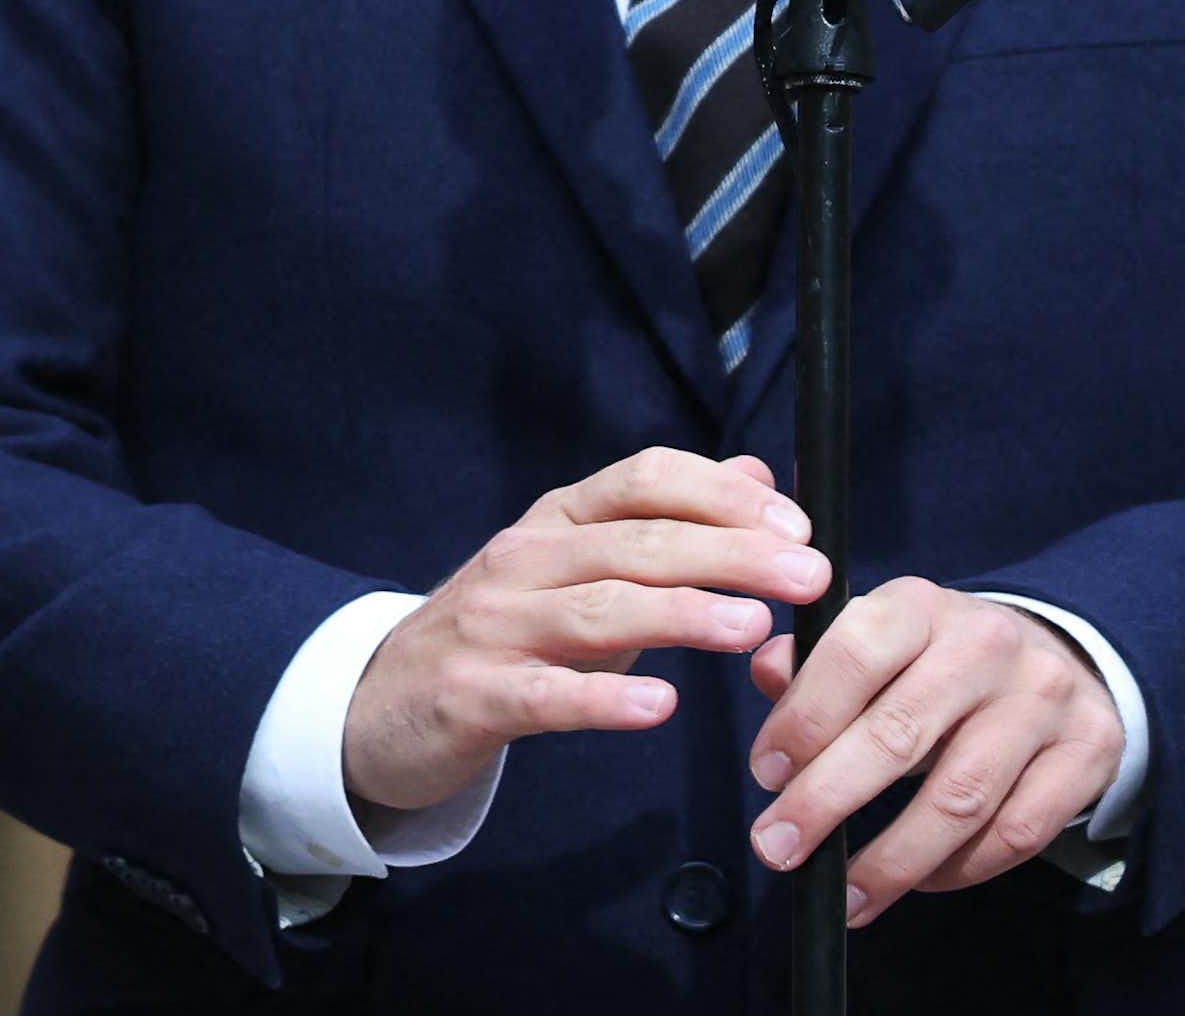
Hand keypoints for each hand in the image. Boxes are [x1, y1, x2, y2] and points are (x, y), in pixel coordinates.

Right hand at [343, 448, 829, 815]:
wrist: (376, 704)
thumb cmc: (503, 633)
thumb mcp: (579, 565)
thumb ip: (668, 524)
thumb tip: (762, 479)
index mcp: (558, 519)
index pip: (646, 478)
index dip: (723, 495)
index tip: (797, 528)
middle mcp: (527, 557)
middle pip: (639, 542)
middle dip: (731, 553)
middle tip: (808, 577)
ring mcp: (495, 625)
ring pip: (600, 609)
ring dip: (683, 615)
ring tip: (753, 630)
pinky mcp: (473, 695)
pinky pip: (545, 694)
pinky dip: (603, 698)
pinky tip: (658, 707)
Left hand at [746, 579, 1123, 925]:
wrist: (1061, 656)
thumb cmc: (940, 659)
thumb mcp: (882, 638)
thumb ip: (820, 658)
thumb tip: (767, 670)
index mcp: (922, 604)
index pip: (857, 651)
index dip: (806, 716)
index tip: (766, 773)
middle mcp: (987, 643)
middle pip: (901, 733)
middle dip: (828, 799)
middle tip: (779, 847)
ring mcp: (1043, 699)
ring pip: (961, 798)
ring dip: (893, 860)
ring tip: (847, 897)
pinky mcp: (1086, 753)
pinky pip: (1016, 833)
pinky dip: (959, 870)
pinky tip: (918, 882)